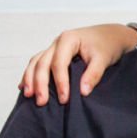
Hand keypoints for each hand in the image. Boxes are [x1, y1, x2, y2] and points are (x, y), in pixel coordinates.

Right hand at [19, 24, 136, 104]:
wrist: (111, 35)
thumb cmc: (107, 45)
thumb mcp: (104, 58)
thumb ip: (94, 74)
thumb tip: (83, 92)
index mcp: (68, 40)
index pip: (59, 63)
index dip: (60, 82)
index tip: (64, 99)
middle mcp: (57, 42)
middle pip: (42, 63)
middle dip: (39, 83)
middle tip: (41, 102)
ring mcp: (53, 47)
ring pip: (36, 62)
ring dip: (30, 79)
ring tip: (28, 95)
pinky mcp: (54, 54)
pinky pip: (38, 63)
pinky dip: (30, 75)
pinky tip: (25, 87)